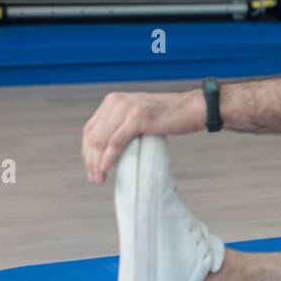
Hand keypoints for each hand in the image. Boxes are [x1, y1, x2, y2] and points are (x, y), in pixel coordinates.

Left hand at [81, 90, 203, 183]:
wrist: (193, 108)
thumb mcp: (139, 116)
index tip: (91, 168)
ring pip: (101, 140)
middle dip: (90, 160)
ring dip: (97, 162)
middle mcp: (116, 102)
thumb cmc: (170, 116)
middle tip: (94, 179)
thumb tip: (108, 150)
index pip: (90, 129)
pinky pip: (116, 141)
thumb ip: (123, 125)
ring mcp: (126, 108)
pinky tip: (106, 169)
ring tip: (99, 179)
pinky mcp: (138, 118)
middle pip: (92, 136)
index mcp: (113, 101)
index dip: (87, 151)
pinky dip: (108, 157)